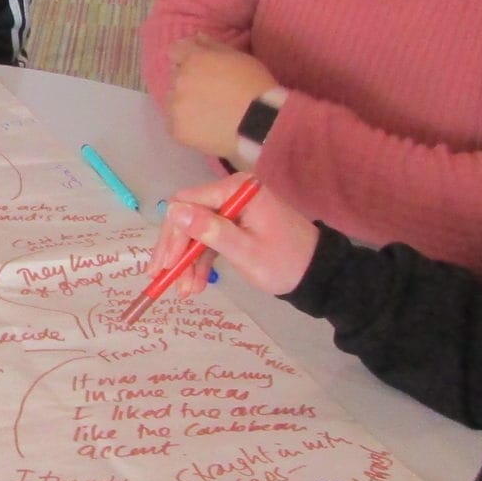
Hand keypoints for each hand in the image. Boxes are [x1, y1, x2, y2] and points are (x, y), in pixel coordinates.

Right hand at [151, 172, 323, 297]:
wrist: (317, 273)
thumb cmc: (284, 262)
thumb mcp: (245, 251)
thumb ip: (210, 230)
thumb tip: (173, 211)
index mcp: (236, 189)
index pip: (188, 203)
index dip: (172, 235)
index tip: (165, 265)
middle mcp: (232, 191)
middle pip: (188, 216)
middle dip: (177, 250)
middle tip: (164, 279)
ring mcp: (234, 207)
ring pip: (196, 230)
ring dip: (187, 260)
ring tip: (185, 291)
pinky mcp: (235, 222)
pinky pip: (209, 237)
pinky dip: (201, 260)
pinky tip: (196, 284)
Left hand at [165, 36, 278, 159]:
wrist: (260, 124)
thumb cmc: (254, 85)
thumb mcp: (239, 57)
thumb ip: (213, 45)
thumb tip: (196, 36)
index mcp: (193, 59)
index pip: (175, 51)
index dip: (186, 57)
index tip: (199, 67)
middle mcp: (179, 80)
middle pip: (175, 76)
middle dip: (187, 80)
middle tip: (209, 93)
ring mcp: (175, 106)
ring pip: (172, 100)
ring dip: (184, 103)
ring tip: (208, 113)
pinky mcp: (177, 130)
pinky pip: (174, 124)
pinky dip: (186, 125)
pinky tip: (204, 128)